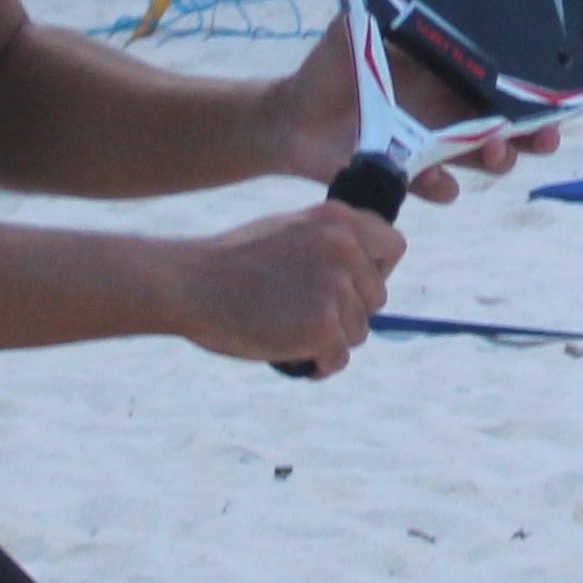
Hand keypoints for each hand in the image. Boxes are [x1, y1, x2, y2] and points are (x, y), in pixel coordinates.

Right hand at [171, 203, 400, 374]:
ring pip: (359, 331)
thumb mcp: (289, 229)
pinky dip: (318, 363)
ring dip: (330, 339)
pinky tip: (291, 353)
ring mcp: (336, 287)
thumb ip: (329, 243)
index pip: (393, 248)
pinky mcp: (323, 326)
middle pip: (376, 297)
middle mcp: (344, 247)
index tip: (348, 285)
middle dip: (348, 311)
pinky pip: (339, 358)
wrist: (189, 283)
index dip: (374, 271)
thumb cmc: (232, 262)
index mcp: (338, 218)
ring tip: (289, 329)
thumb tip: (364, 274)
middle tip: (304, 312)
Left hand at [271, 21, 562, 203]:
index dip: (537, 93)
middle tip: (541, 138)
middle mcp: (450, 111)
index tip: (558, 98)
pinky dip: (441, 186)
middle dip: (534, 135)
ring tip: (490, 152)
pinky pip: (439, 188)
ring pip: (485, 159)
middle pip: (512, 127)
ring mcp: (433, 145)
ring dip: (496, 160)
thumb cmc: (332, 65)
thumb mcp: (359, 25)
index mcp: (449, 73)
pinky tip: (434, 179)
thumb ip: (387, 9)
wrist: (292, 115)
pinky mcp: (408, 175)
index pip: (506, 82)